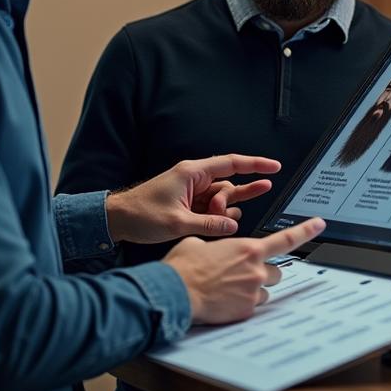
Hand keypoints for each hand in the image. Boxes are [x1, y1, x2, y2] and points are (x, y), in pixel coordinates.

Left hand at [105, 154, 279, 243]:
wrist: (117, 220)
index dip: (255, 164)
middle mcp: (194, 179)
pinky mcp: (188, 203)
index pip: (231, 164)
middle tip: (249, 201)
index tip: (274, 167)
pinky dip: (217, 217)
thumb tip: (232, 226)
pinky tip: (220, 225)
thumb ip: (209, 224)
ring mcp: (191, 191)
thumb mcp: (177, 223)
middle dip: (235, 198)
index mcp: (192, 173)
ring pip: (221, 198)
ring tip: (224, 221)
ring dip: (225, 211)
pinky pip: (211, 208)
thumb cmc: (140, 214)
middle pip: (228, 184)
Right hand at [163, 217, 326, 323]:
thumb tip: (216, 251)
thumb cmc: (184, 267)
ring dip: (254, 289)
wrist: (176, 292)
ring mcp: (253, 291)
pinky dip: (243, 304)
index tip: (319, 224)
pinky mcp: (247, 310)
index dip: (306, 231)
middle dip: (263, 272)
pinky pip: (254, 307)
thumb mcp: (199, 243)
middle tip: (242, 274)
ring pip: (265, 290)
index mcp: (248, 248)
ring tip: (230, 289)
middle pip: (275, 271)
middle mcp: (256, 269)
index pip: (286, 239)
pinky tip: (225, 302)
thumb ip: (218, 246)